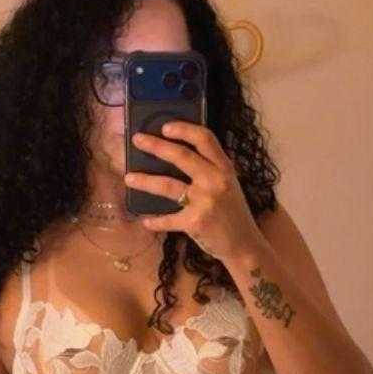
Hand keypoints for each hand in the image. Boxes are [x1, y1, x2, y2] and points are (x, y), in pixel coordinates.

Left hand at [124, 121, 260, 265]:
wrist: (244, 246)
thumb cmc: (234, 214)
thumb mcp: (230, 186)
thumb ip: (212, 170)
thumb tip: (181, 155)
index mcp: (225, 169)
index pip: (205, 139)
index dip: (184, 130)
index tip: (165, 127)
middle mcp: (215, 181)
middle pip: (182, 157)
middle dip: (156, 146)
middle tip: (137, 140)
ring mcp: (204, 201)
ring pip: (167, 185)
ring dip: (144, 181)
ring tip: (128, 178)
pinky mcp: (194, 222)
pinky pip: (168, 219)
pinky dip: (155, 221)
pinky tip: (145, 221)